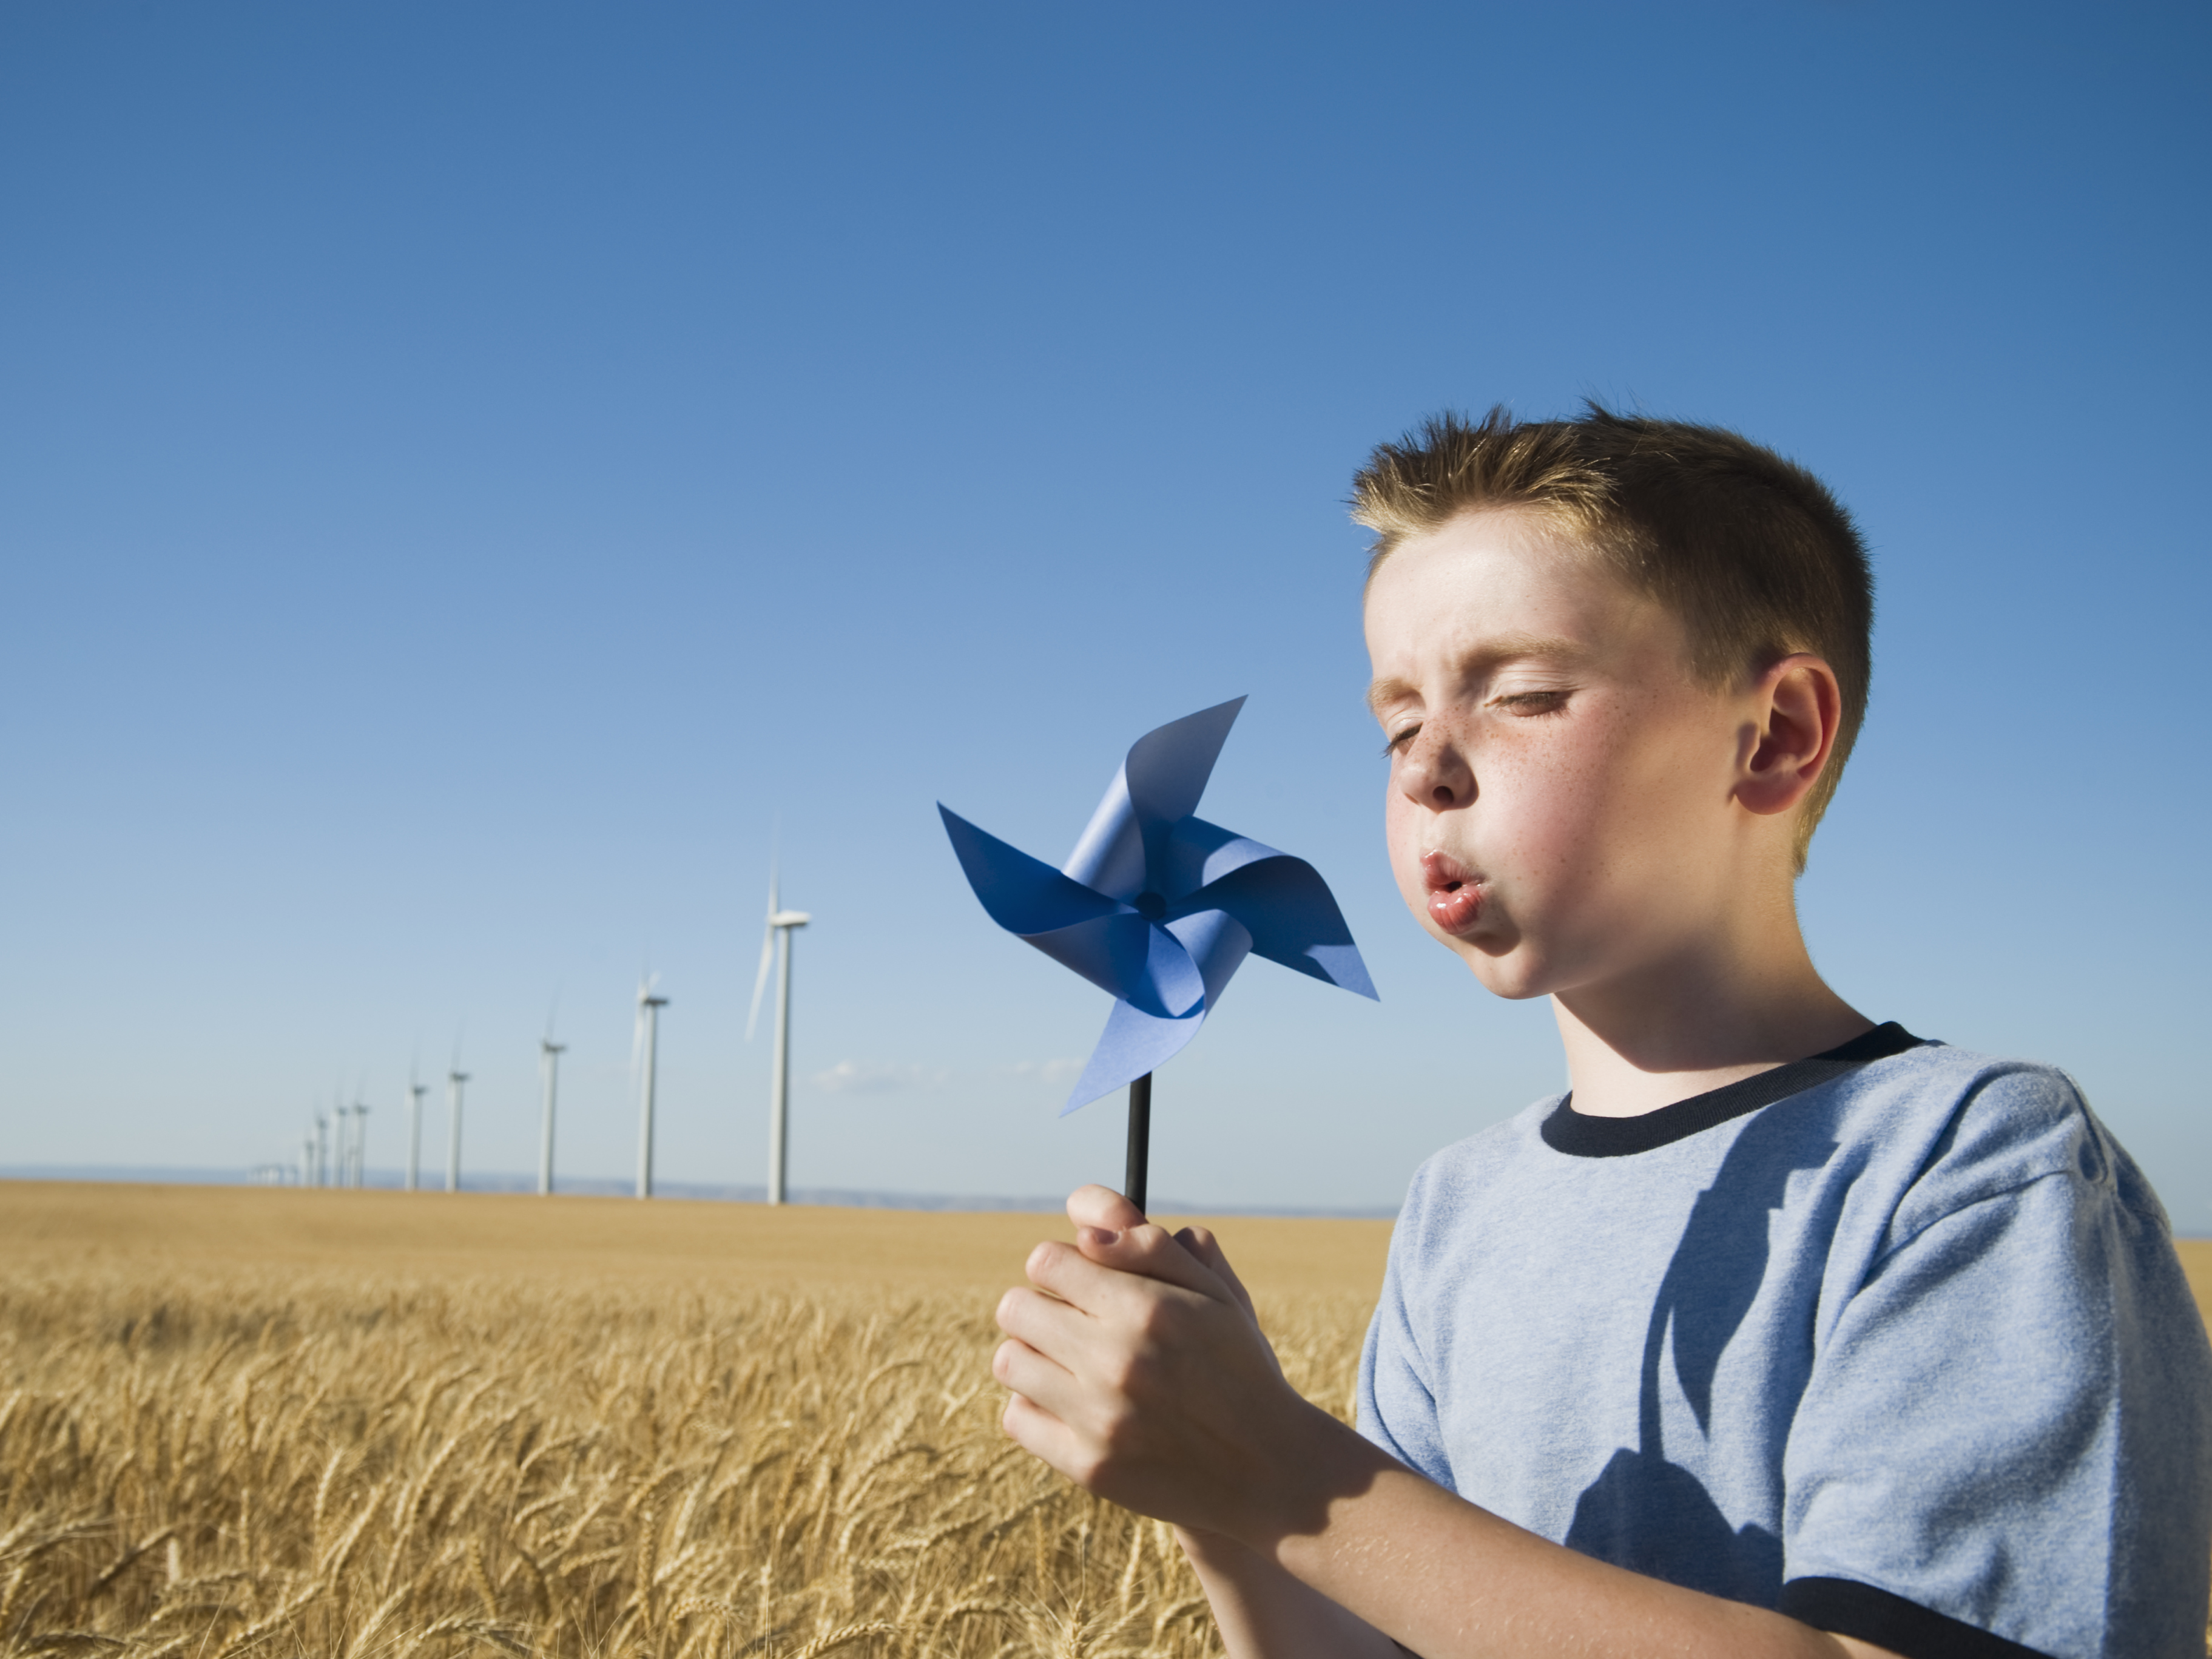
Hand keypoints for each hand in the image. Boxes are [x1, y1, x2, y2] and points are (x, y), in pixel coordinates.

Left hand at [992, 1185, 1343, 1540]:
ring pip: (1010, 1362)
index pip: (1044, 1262)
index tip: (1078, 1280)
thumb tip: (1084, 1232)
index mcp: (1148, 1310)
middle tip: (1070, 1320)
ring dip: (1032, 1354)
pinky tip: (1069, 1403)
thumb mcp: (1215, 1292)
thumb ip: (1151, 1247)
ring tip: (1068, 1361)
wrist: (1268, 1469)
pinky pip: (1016, 1418)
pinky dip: (1034, 1407)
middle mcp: (1118, 1363)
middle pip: (1015, 1308)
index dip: (1060, 1265)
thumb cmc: (1237, 1365)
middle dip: (1039, 1305)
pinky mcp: (1088, 1467)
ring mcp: (1100, 1420)